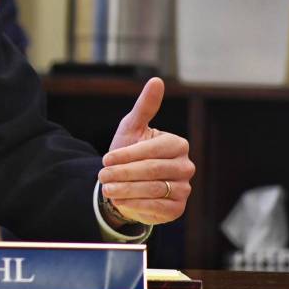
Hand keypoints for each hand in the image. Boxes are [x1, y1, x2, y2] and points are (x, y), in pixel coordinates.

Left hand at [98, 78, 194, 225]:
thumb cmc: (130, 151)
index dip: (126, 155)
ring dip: (125, 190)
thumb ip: (145, 106)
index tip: (105, 159)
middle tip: (101, 175)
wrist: (127, 182)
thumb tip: (157, 80)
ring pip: (152, 190)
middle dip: (122, 173)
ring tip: (106, 188)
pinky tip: (120, 201)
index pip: (151, 150)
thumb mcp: (133, 127)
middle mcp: (186, 167)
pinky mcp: (177, 209)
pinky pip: (157, 208)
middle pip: (151, 170)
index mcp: (177, 144)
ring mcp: (184, 189)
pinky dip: (135, 204)